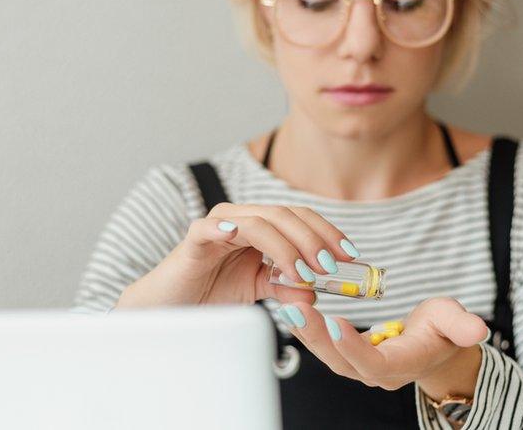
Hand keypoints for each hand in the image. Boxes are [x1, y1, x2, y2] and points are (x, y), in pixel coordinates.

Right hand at [115, 203, 359, 307]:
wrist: (171, 308)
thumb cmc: (212, 294)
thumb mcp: (260, 291)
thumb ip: (288, 288)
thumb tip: (316, 292)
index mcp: (261, 226)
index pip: (302, 218)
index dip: (328, 233)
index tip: (351, 256)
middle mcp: (242, 218)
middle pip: (287, 215)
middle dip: (314, 239)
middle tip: (332, 265)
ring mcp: (218, 224)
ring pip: (261, 221)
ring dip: (287, 246)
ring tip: (304, 272)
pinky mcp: (195, 237)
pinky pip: (214, 226)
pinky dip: (232, 230)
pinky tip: (244, 240)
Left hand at [276, 297, 489, 397]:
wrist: (436, 344)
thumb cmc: (444, 329)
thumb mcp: (454, 319)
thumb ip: (462, 325)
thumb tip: (477, 329)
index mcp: (403, 363)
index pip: (373, 363)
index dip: (352, 347)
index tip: (334, 321)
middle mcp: (377, 371)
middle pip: (341, 361)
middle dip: (315, 337)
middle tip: (295, 309)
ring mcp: (360, 366)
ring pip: (327, 354)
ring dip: (305, 332)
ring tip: (286, 306)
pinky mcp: (348, 355)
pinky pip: (324, 345)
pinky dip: (306, 328)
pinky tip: (290, 307)